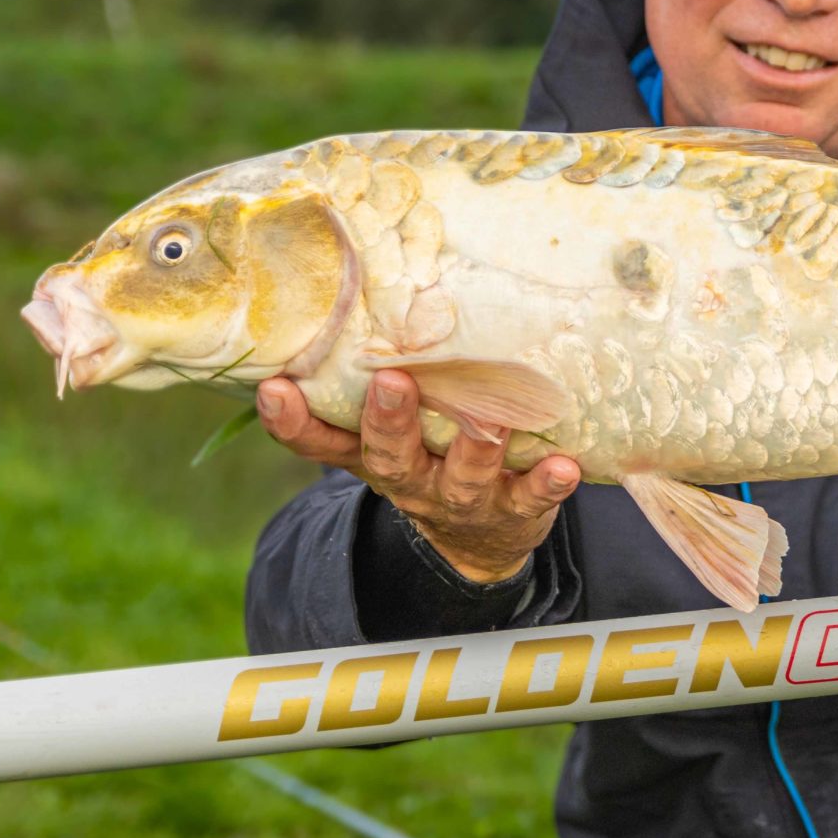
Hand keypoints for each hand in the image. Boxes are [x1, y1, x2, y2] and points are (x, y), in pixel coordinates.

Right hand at [256, 371, 579, 583]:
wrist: (480, 541)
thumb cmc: (429, 458)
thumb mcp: (387, 432)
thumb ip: (368, 384)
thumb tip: (354, 297)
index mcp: (371, 456)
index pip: (319, 442)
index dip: (291, 420)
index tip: (274, 388)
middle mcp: (411, 480)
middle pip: (390, 458)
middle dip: (388, 422)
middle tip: (390, 383)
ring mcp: (463, 499)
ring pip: (464, 478)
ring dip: (477, 450)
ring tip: (494, 422)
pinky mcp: (515, 510)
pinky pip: (531, 499)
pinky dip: (547, 484)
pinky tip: (564, 467)